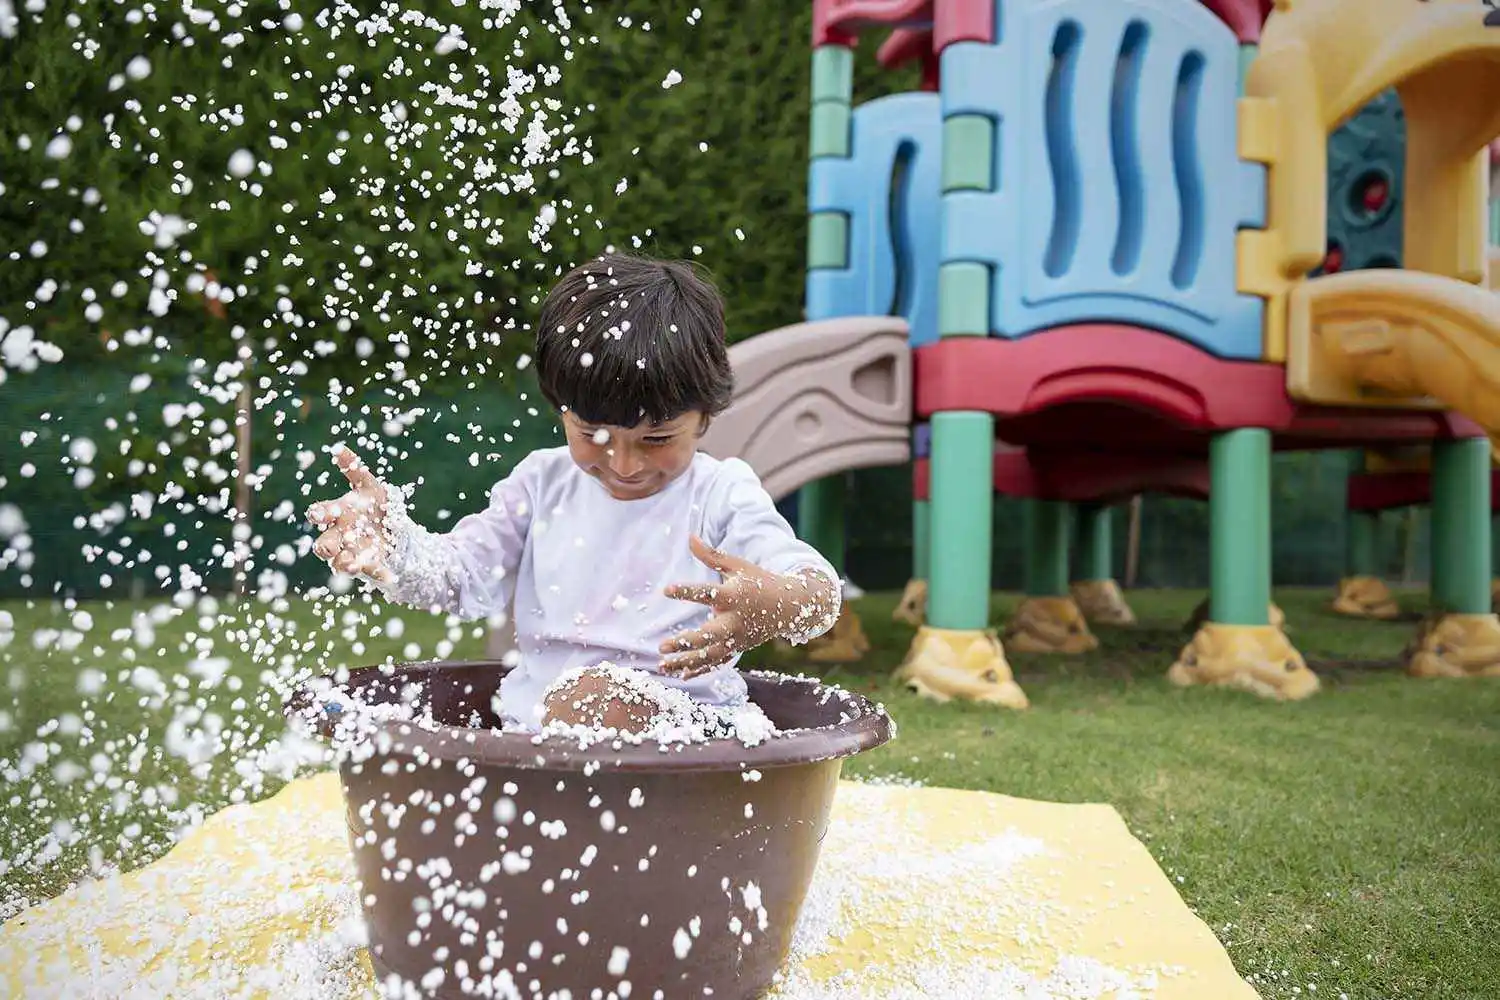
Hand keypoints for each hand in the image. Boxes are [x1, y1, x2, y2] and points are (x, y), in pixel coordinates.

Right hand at [306, 445, 394, 582]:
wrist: (391, 527)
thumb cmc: (372, 504)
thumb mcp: (367, 485)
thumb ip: (354, 469)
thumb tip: (339, 448)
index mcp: (336, 514)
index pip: (319, 514)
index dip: (317, 514)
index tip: (318, 514)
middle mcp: (339, 536)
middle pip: (324, 544)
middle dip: (325, 547)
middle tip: (327, 549)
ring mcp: (353, 552)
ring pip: (342, 563)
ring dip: (346, 565)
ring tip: (354, 565)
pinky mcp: (370, 564)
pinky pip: (373, 571)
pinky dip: (380, 574)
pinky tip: (389, 577)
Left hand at [659, 536, 836, 677]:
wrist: (788, 607)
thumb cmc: (759, 581)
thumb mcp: (737, 566)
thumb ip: (711, 555)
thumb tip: (689, 537)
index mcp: (735, 595)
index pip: (708, 593)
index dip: (687, 591)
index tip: (666, 589)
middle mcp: (736, 619)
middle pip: (710, 634)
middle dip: (686, 642)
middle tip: (662, 645)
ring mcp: (738, 637)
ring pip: (710, 655)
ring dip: (686, 661)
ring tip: (662, 664)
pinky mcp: (738, 648)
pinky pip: (717, 662)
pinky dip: (700, 670)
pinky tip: (679, 675)